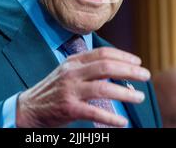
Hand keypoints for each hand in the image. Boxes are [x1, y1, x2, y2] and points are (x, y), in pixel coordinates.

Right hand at [15, 47, 149, 127]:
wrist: (29, 108)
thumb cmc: (54, 90)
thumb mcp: (68, 73)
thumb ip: (89, 70)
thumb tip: (120, 74)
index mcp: (73, 62)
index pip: (102, 53)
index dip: (123, 56)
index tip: (138, 62)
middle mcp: (72, 73)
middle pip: (106, 67)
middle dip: (129, 70)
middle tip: (145, 76)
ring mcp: (70, 91)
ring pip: (103, 89)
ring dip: (125, 93)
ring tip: (139, 97)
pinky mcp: (69, 109)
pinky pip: (94, 112)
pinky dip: (111, 118)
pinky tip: (122, 121)